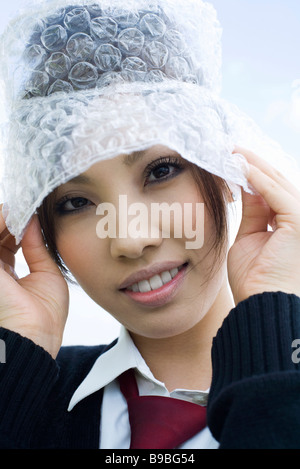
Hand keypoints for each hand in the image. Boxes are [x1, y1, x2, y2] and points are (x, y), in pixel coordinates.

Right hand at [0, 206, 68, 357]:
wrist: (34, 338)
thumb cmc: (44, 316)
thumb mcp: (46, 274)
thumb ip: (37, 247)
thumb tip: (33, 221)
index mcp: (6, 274)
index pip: (7, 240)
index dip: (19, 225)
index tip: (33, 212)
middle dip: (12, 218)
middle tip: (27, 207)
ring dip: (5, 217)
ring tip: (20, 209)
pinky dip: (0, 220)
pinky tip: (11, 214)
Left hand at [228, 147, 299, 304]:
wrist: (261, 303)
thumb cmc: (253, 278)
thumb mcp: (248, 237)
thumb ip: (251, 212)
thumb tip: (246, 187)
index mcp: (287, 222)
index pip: (270, 191)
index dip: (250, 174)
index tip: (229, 161)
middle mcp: (297, 217)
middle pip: (274, 183)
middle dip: (251, 165)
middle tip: (229, 149)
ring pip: (277, 183)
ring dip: (254, 166)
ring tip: (233, 152)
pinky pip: (276, 194)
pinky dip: (259, 179)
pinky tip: (242, 167)